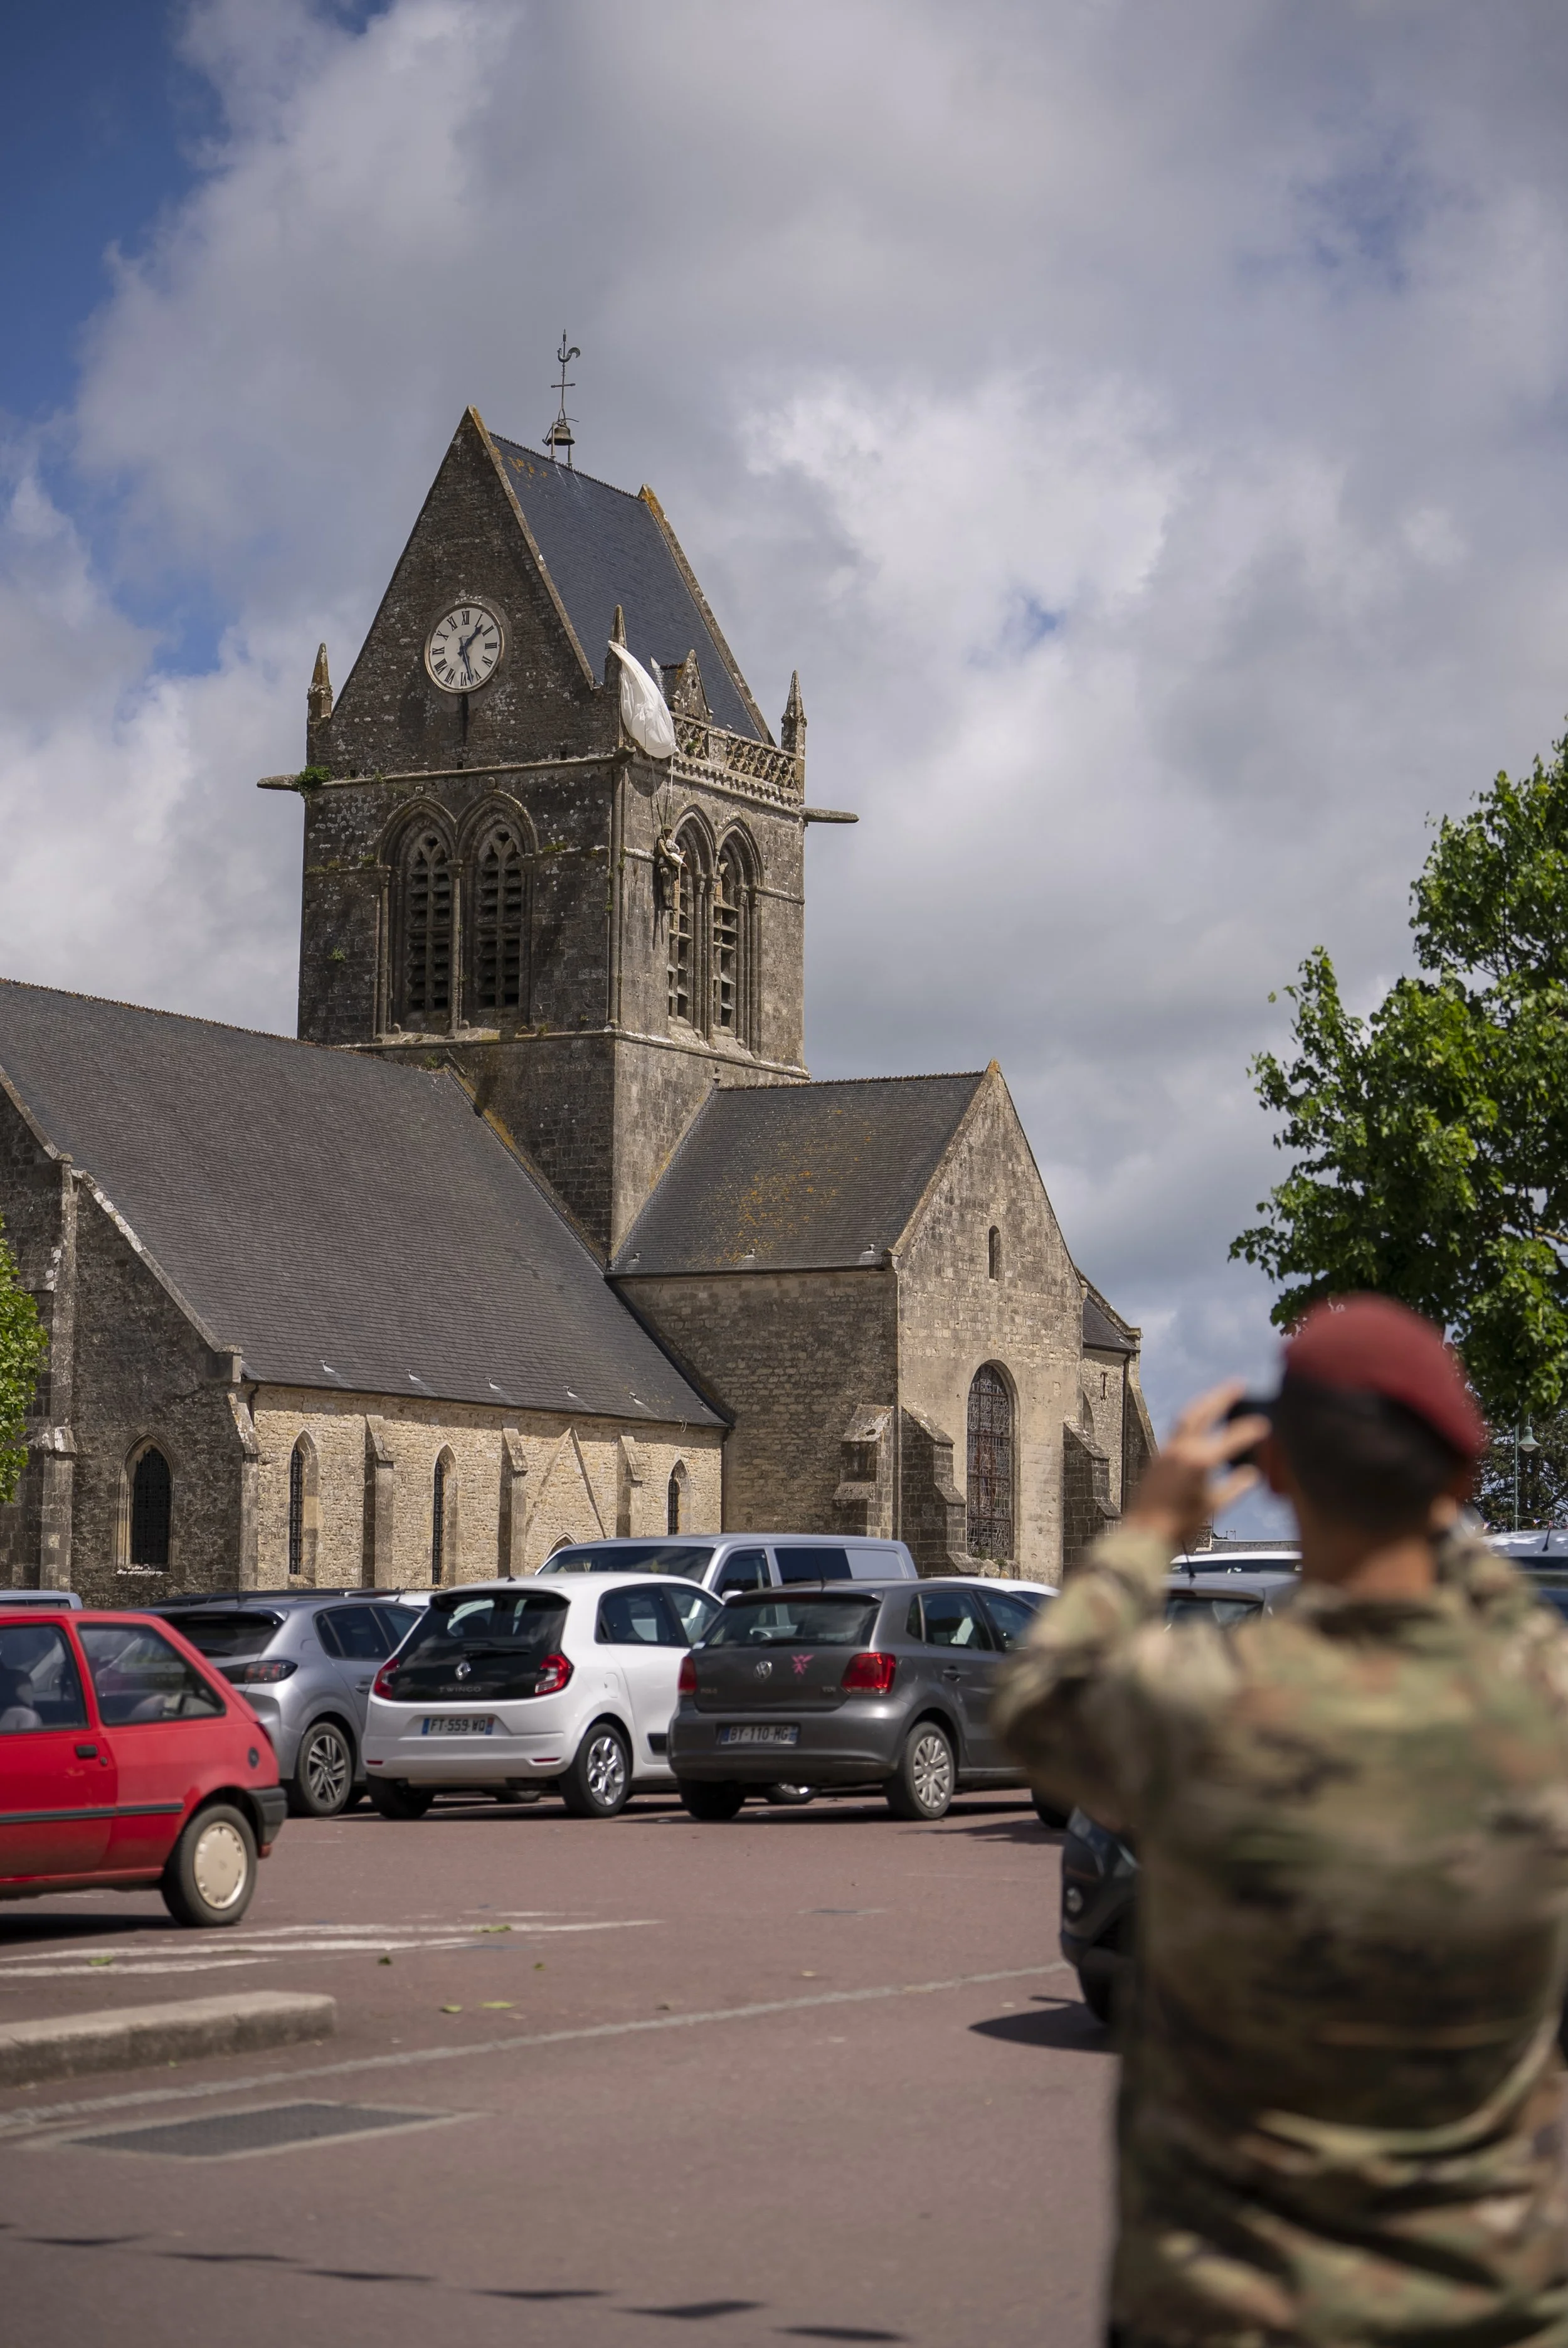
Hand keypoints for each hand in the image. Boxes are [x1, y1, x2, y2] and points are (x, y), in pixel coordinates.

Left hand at [1123, 1380, 1268, 1551]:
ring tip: (1219, 1395)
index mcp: (1199, 1460)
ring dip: (1205, 1403)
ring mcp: (1167, 1450)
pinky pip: (1178, 1429)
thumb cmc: (1178, 1524)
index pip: (1231, 1438)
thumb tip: (1251, 1474)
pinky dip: (1192, 1419)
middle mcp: (1182, 1449)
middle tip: (1238, 1383)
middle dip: (1222, 1395)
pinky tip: (1199, 1421)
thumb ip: (1235, 1488)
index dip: (1250, 1430)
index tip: (1264, 1425)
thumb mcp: (1213, 1507)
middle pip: (1203, 1411)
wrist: (1144, 1532)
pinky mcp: (1159, 1456)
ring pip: (1187, 1417)